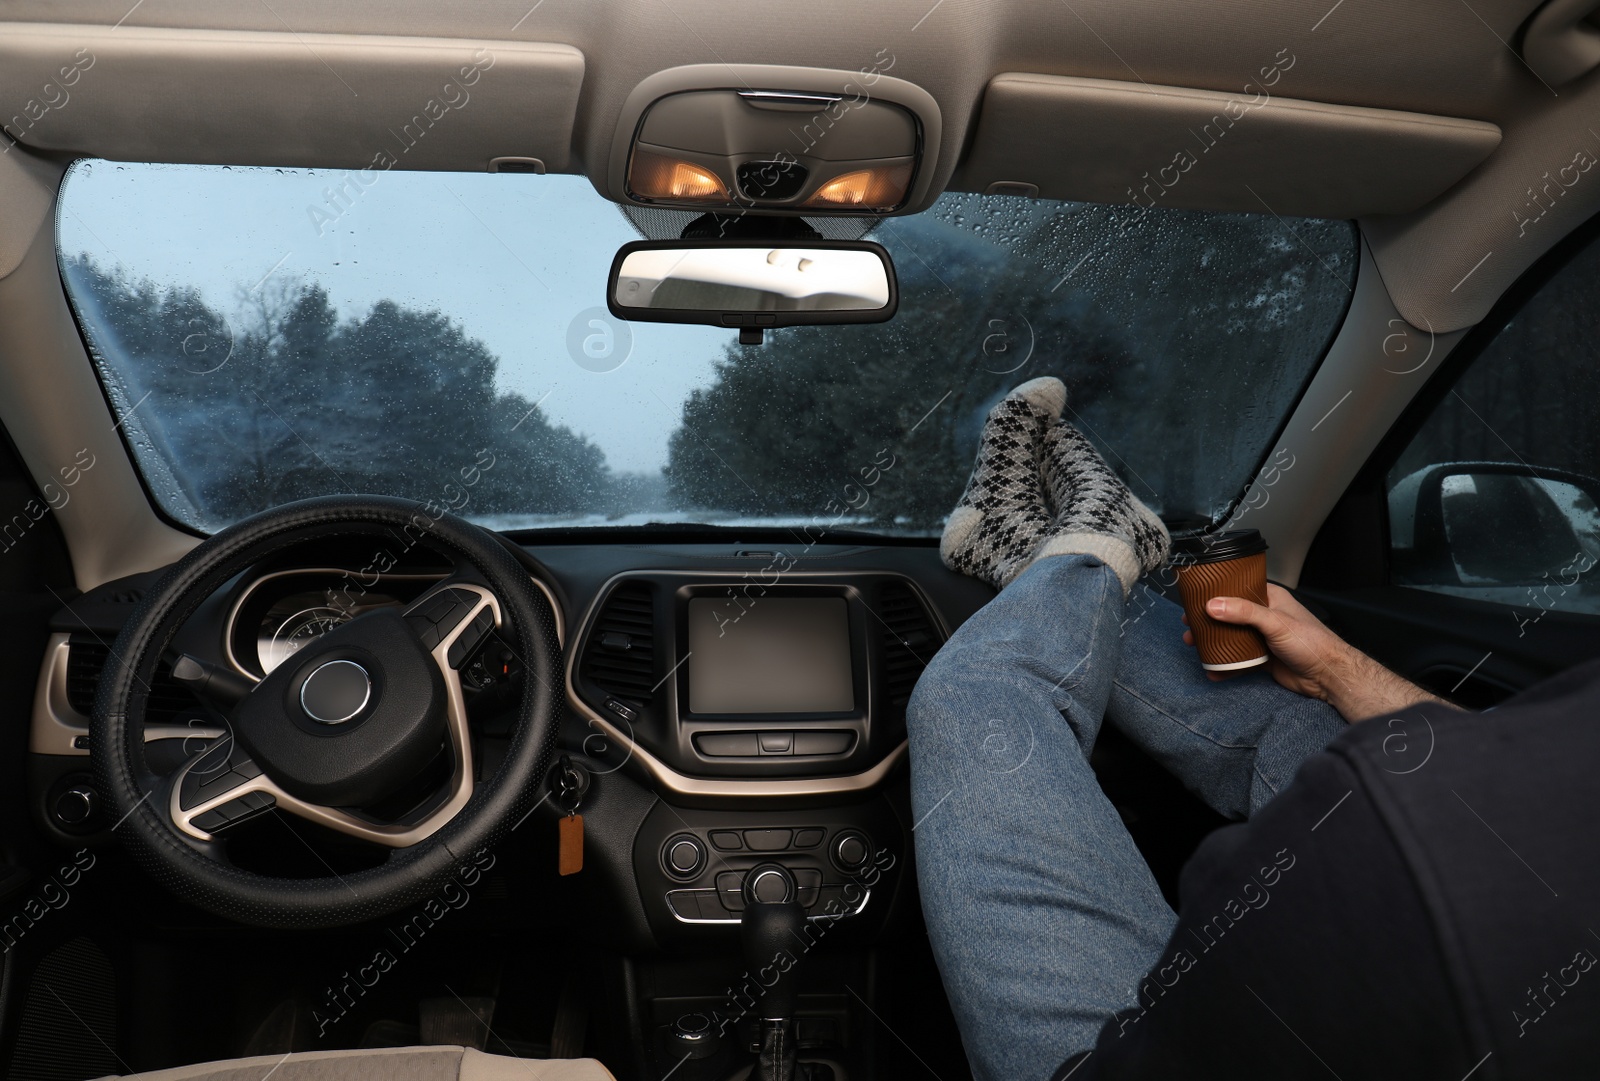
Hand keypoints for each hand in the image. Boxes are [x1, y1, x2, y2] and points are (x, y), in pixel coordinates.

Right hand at [1183, 584, 1452, 721]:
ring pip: (1230, 636)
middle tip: (1189, 624)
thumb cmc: (1312, 643)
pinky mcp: (1261, 657)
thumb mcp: (1276, 622)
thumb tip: (1213, 605)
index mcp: (1271, 598)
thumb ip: (1244, 612)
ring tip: (1194, 645)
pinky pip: (1237, 658)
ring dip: (1212, 641)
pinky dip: (1224, 663)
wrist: (1328, 677)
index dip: (1216, 592)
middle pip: (1229, 614)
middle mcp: (1264, 616)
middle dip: (1208, 620)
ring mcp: (1262, 637)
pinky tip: (1213, 669)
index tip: (1195, 597)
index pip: (1238, 589)